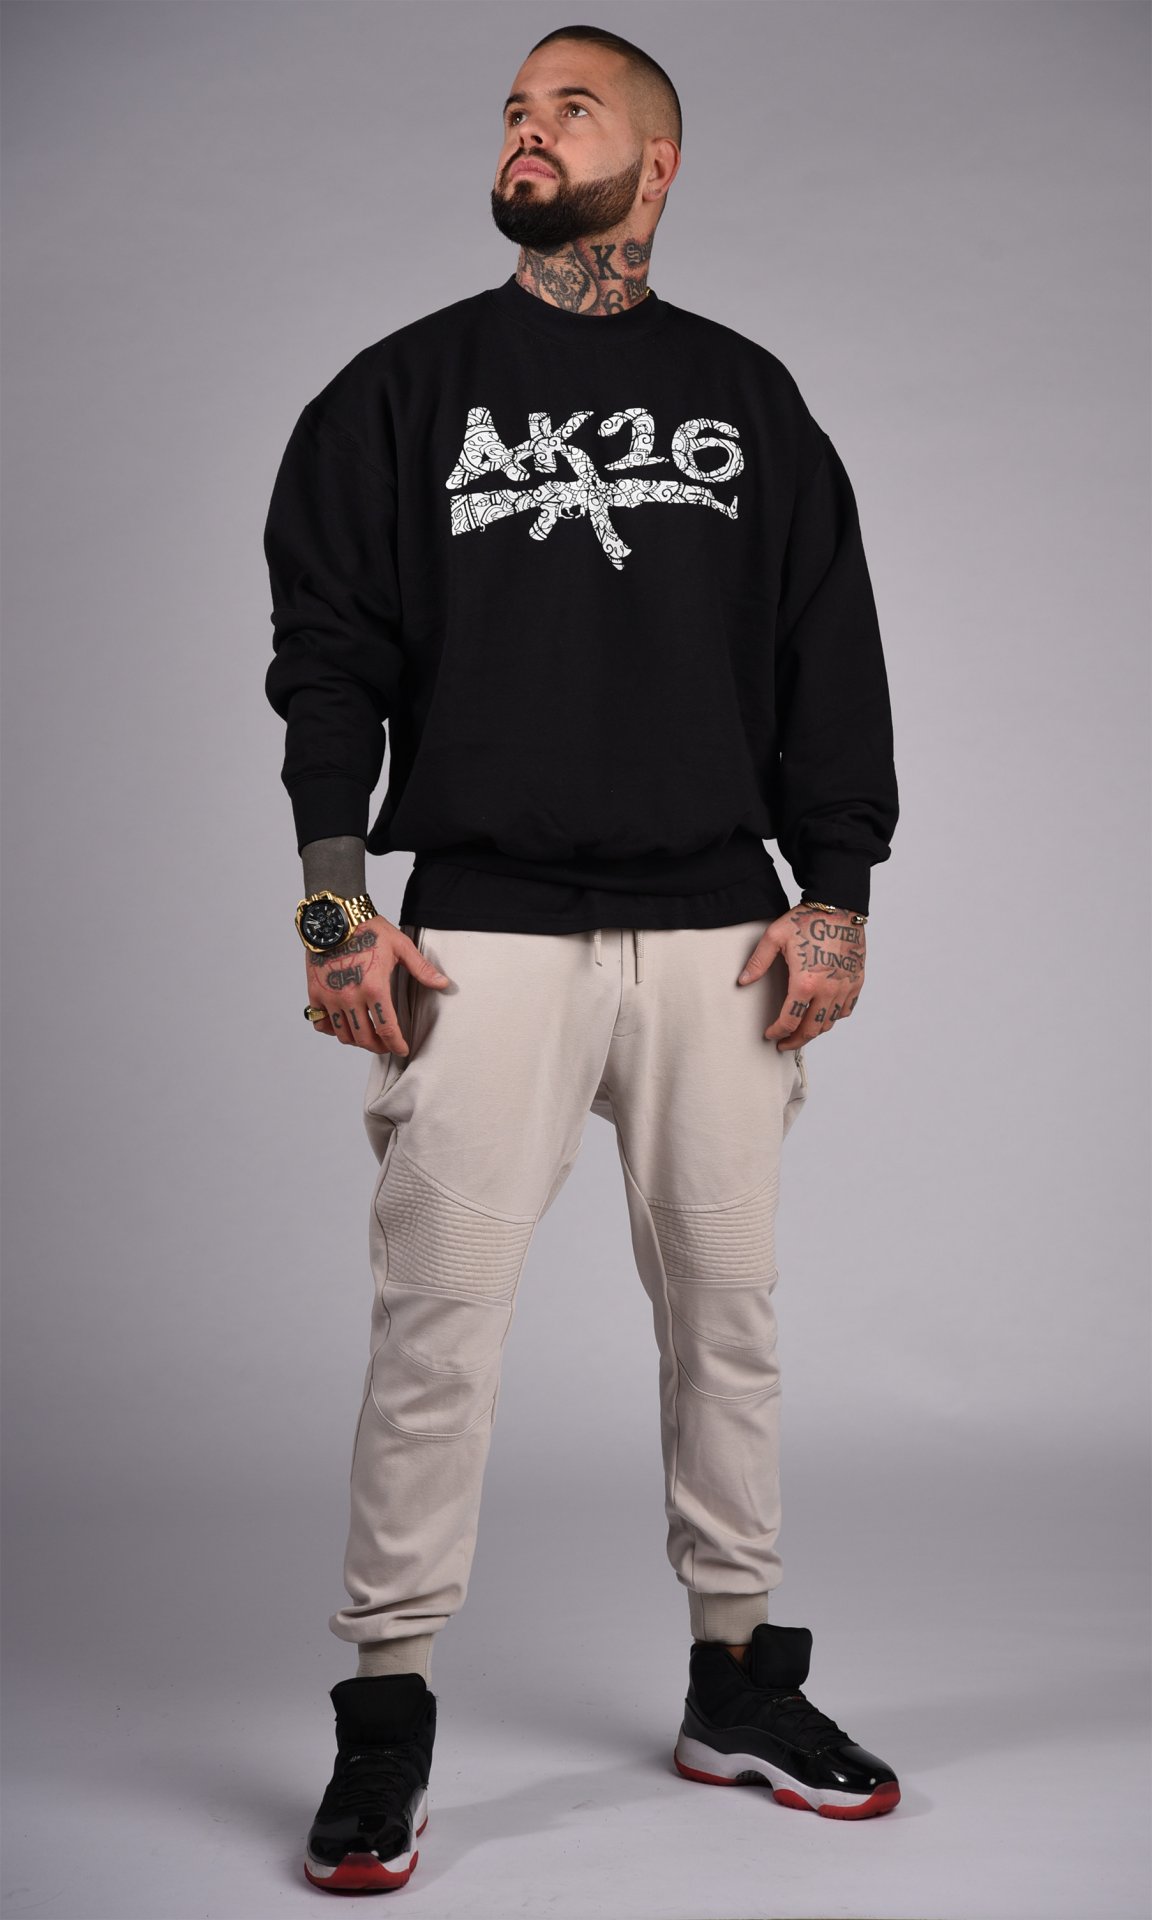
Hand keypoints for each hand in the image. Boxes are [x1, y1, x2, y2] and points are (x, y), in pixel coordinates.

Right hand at [304, 918, 450, 1054]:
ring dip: (358, 1041)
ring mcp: (331, 997)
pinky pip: (321, 1023)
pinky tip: (343, 1025)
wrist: (334, 918)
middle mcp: (351, 997)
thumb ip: (421, 968)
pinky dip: (332, 1030)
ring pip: (344, 1035)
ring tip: (368, 1036)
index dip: (396, 1045)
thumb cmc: (368, 929)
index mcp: (374, 987)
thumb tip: (443, 984)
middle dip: (379, 1047)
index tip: (402, 1049)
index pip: (387, 1029)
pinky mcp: (315, 993)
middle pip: (365, 1038)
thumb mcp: (400, 946)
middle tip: (386, 1045)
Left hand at [737, 904, 865, 1049]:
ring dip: (814, 1031)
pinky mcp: (856, 981)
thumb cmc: (806, 919)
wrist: (840, 905)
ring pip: (830, 1022)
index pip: (790, 1021)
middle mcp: (828, 990)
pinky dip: (834, 1017)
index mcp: (805, 983)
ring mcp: (845, 987)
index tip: (770, 1035)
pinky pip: (846, 1009)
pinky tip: (823, 1014)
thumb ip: (757, 962)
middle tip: (784, 1043)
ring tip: (801, 1031)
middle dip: (796, 1040)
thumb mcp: (775, 937)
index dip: (778, 1032)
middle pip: (812, 1029)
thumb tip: (742, 982)